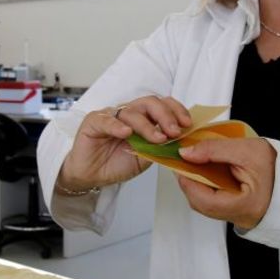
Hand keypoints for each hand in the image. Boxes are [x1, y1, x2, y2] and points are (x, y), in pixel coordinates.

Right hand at [58, 96, 191, 191]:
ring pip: (131, 112)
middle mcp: (128, 113)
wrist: (92, 175)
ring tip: (157, 139)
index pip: (162, 104)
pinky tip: (127, 133)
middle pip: (149, 102)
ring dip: (147, 125)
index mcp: (143, 117)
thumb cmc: (117, 164)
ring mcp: (111, 116)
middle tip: (174, 131)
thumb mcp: (145, 157)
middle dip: (165, 116)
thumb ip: (159, 147)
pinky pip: (107, 120)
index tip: (187, 124)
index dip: (176, 111)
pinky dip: (117, 126)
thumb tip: (180, 141)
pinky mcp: (93, 122)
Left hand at [175, 137, 276, 229]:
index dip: (187, 180)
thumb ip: (214, 149)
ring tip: (194, 164)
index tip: (179, 161)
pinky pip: (212, 201)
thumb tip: (186, 153)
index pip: (204, 199)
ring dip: (195, 183)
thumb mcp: (246, 150)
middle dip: (188, 182)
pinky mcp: (234, 211)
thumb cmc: (277, 166)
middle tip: (183, 162)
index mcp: (244, 206)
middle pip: (200, 204)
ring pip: (204, 204)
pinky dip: (204, 186)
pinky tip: (205, 172)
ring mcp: (236, 216)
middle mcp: (238, 217)